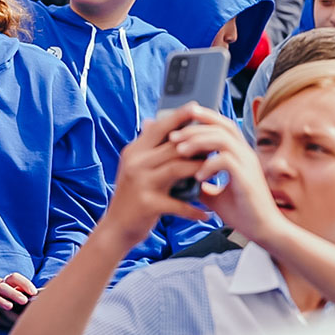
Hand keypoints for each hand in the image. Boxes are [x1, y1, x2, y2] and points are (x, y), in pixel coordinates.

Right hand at [0, 272, 37, 325]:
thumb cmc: (3, 297)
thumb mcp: (11, 291)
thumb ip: (23, 293)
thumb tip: (42, 296)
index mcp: (4, 282)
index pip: (14, 277)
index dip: (24, 283)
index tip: (34, 293)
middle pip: (3, 286)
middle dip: (13, 293)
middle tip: (24, 301)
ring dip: (0, 300)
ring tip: (9, 307)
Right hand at [99, 103, 211, 249]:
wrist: (116, 227)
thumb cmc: (131, 196)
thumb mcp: (134, 167)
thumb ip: (146, 147)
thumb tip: (152, 121)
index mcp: (134, 151)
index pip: (159, 128)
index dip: (178, 117)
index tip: (197, 107)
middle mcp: (135, 163)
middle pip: (172, 146)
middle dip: (198, 144)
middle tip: (218, 142)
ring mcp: (140, 182)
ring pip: (177, 168)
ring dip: (200, 169)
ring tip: (216, 171)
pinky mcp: (147, 203)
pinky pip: (178, 204)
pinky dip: (194, 210)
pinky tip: (206, 214)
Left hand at [170, 107, 286, 244]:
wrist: (263, 232)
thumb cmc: (242, 212)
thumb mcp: (213, 194)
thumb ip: (199, 181)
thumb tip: (178, 177)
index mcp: (239, 154)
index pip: (222, 125)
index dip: (202, 118)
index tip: (179, 121)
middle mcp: (245, 154)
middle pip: (221, 126)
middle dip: (194, 127)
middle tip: (172, 135)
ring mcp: (248, 164)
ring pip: (222, 139)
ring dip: (198, 142)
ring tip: (180, 151)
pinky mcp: (247, 178)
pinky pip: (226, 160)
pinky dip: (208, 165)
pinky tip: (197, 177)